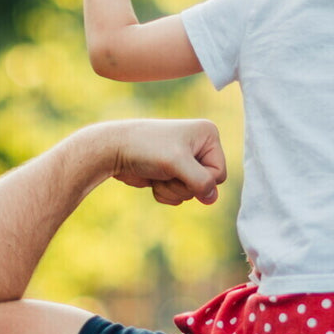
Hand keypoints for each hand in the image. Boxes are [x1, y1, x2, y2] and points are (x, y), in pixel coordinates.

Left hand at [109, 118, 226, 205]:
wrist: (114, 150)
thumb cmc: (146, 148)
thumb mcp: (177, 163)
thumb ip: (201, 181)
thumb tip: (212, 198)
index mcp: (208, 135)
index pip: (219, 173)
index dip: (200, 179)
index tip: (180, 168)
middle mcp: (199, 146)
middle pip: (206, 185)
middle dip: (184, 185)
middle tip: (166, 171)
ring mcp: (185, 161)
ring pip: (191, 193)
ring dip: (172, 189)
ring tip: (158, 174)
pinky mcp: (171, 173)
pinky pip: (178, 195)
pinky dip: (165, 193)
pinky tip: (153, 180)